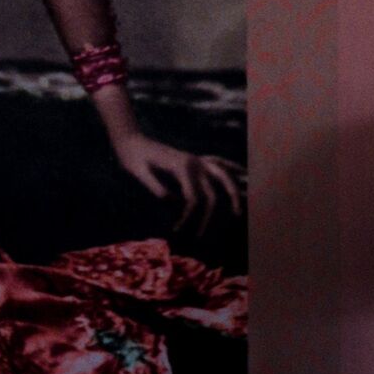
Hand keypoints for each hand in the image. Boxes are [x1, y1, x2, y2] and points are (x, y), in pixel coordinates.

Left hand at [112, 132, 241, 243]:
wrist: (129, 139)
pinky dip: (232, 168)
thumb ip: (154, 185)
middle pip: (214, 191)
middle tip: (211, 234)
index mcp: (181, 166)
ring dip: (235, 192)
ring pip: (223, 175)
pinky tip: (244, 173)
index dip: (188, 218)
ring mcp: (196, 159)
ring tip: (242, 211)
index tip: (177, 231)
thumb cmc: (131, 157)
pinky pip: (219, 163)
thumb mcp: (137, 171)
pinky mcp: (194, 159)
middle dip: (216, 215)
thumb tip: (172, 202)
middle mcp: (193, 162)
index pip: (194, 199)